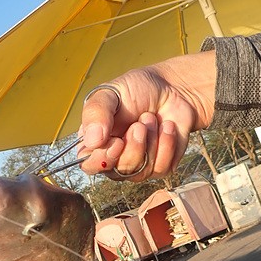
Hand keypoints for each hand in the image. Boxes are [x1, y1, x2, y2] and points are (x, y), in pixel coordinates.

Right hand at [77, 51, 216, 180]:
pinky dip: (167, 144)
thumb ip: (96, 113)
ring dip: (151, 142)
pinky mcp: (161, 166)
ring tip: (152, 119)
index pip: (89, 166)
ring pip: (141, 172)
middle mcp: (115, 158)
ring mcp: (138, 166)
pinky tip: (167, 127)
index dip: (103, 159)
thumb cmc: (135, 89)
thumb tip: (92, 141)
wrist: (171, 87)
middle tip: (140, 124)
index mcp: (96, 143)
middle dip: (133, 147)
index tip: (117, 141)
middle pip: (118, 172)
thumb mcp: (110, 93)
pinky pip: (162, 168)